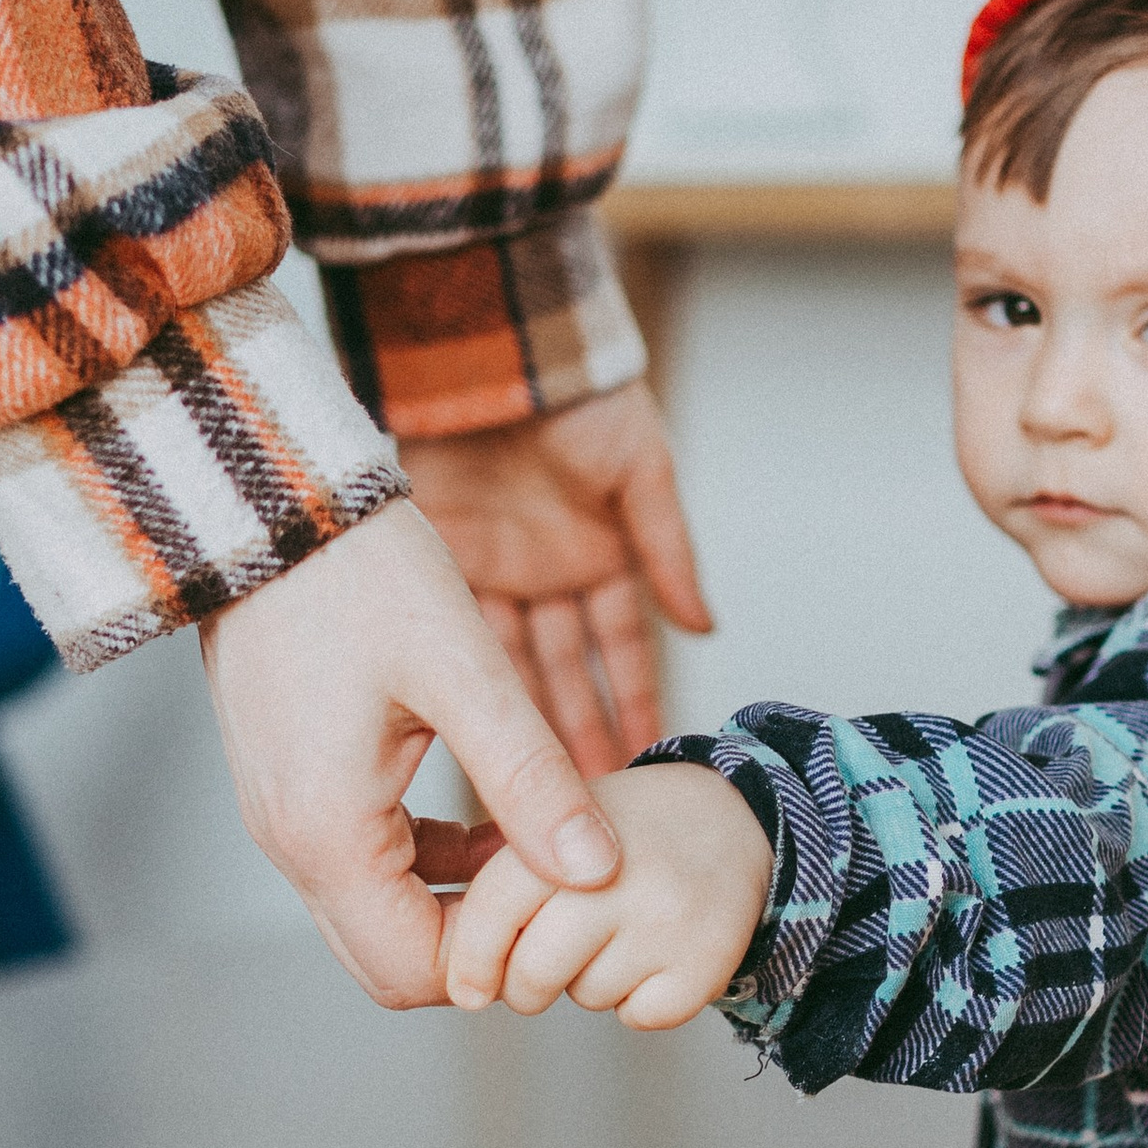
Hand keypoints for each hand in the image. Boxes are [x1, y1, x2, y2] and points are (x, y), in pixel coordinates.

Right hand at [200, 498, 623, 1009]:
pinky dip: (428, 860)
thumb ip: (531, 778)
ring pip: (379, 915)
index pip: (417, 972)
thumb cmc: (359, 572)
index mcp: (328, 834)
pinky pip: (364, 864)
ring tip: (537, 838)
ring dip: (458, 897)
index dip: (502, 958)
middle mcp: (291, 844)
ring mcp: (283, 817)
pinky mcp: (292, 786)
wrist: (266, 502)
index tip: (567, 906)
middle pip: (391, 962)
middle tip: (554, 884)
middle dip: (480, 942)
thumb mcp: (464, 672)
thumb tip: (597, 870)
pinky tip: (490, 809)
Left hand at [400, 384, 711, 775]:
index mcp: (598, 553)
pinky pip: (460, 634)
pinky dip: (472, 679)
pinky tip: (484, 731)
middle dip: (574, 734)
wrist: (491, 344)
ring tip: (530, 786)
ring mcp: (490, 572)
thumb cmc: (578, 397)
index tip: (644, 761)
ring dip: (520, 722)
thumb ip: (670, 550)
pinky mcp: (441, 562)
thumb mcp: (641, 472)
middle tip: (582, 803)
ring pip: (508, 666)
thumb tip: (706, 628)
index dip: (632, 699)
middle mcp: (544, 574)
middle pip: (561, 672)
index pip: (621, 647)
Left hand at [445, 762, 771, 1029]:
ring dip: (591, 983)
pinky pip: (642, 1015)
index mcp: (569, 828)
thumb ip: (505, 883)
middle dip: (527, 986)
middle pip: (535, 974)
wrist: (734, 821)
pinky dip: (640, 1001)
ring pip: (589, 997)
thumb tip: (457, 982)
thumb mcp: (560, 823)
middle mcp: (620, 874)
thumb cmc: (623, 833)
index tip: (467, 991)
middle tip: (546, 963)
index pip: (496, 910)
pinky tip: (657, 955)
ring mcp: (668, 918)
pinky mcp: (709, 960)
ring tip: (619, 934)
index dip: (472, 960)